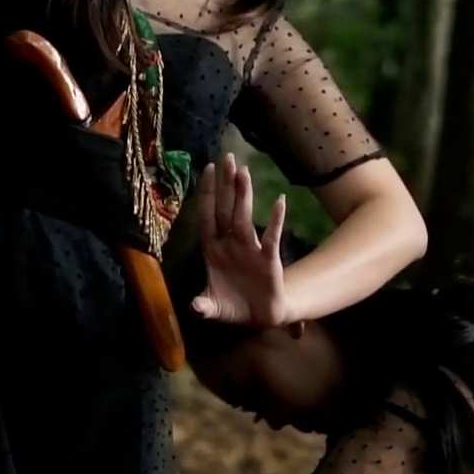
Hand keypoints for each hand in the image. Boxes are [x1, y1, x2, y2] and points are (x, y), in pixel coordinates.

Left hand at [190, 154, 289, 326]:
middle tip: (227, 157)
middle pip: (225, 210)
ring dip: (243, 196)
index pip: (207, 216)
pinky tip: (279, 201)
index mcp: (213, 250)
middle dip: (225, 185)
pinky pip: (271, 237)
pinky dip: (275, 220)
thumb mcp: (213, 308)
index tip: (206, 169)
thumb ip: (203, 306)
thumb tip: (195, 308)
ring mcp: (249, 249)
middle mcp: (229, 244)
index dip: (206, 195)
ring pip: (243, 218)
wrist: (259, 317)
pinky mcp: (268, 259)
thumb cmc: (233, 305)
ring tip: (243, 172)